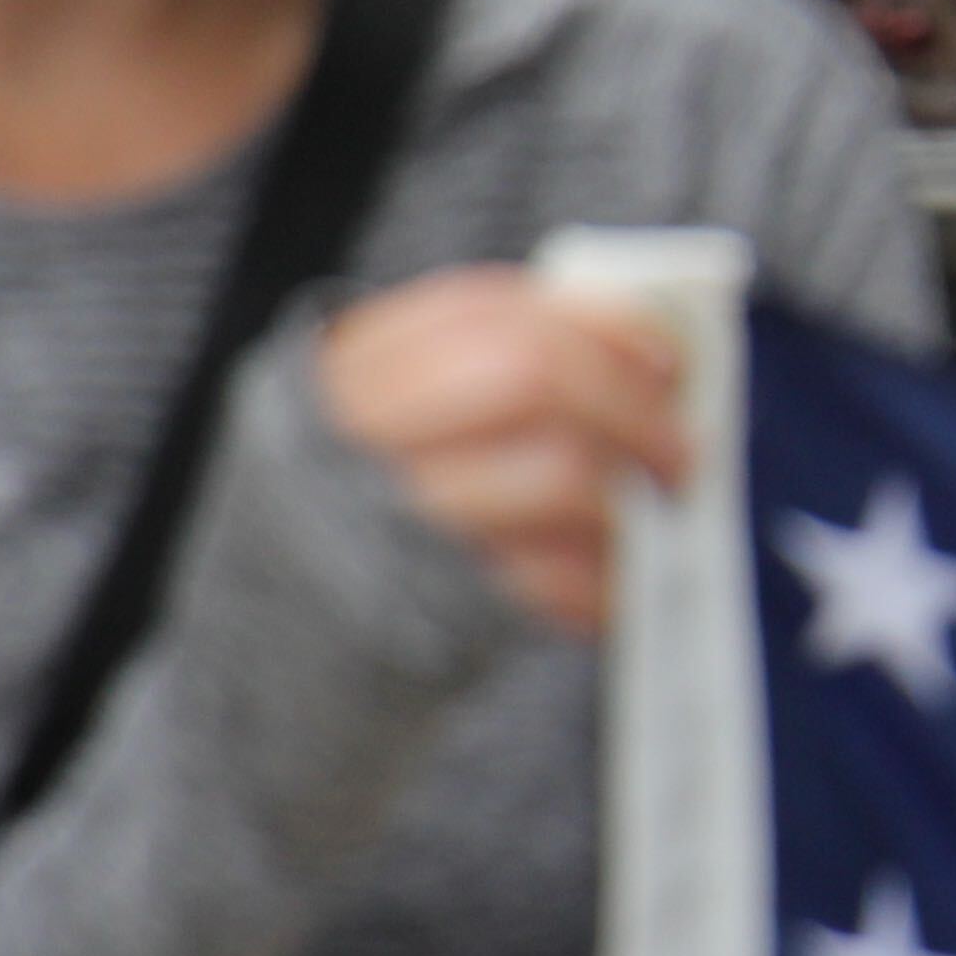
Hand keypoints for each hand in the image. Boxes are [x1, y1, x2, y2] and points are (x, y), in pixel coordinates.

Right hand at [316, 267, 692, 635]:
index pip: (490, 312)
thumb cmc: (361, 517)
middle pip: (532, 376)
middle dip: (631, 408)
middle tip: (684, 453)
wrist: (271, 644)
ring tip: (650, 520)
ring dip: (628, 498)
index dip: (598, 325)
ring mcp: (391, 520)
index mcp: (356, 372)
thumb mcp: (387, 423)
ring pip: (555, 474)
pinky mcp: (422, 607)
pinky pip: (547, 582)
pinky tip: (613, 591)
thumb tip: (641, 361)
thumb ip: (485, 378)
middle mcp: (365, 434)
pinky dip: (599, 584)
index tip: (668, 359)